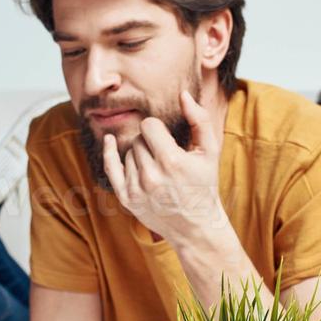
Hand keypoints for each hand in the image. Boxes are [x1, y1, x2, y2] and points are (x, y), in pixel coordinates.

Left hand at [103, 90, 225, 246]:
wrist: (196, 226)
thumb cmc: (205, 185)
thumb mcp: (210, 151)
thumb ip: (199, 119)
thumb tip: (183, 94)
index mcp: (172, 162)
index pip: (149, 126)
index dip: (159, 128)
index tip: (167, 138)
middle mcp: (151, 176)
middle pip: (138, 139)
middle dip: (151, 143)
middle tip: (165, 157)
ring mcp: (136, 189)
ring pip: (128, 152)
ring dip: (140, 155)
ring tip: (158, 169)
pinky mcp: (126, 198)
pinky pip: (111, 167)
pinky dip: (109, 153)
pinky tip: (109, 141)